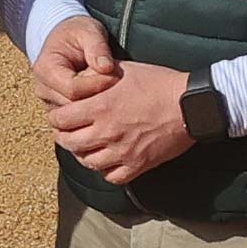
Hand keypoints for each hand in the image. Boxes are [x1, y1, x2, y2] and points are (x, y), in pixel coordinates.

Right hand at [29, 13, 116, 108]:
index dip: (96, 84)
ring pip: (76, 116)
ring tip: (111, 87)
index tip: (115, 75)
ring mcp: (49, 102)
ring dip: (96, 104)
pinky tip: (105, 96)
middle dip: (98, 96)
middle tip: (117, 82)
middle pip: (74, 105)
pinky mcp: (59, 109)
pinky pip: (77, 118)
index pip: (72, 89)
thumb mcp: (88, 31)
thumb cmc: (77, 33)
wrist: (65, 38)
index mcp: (45, 69)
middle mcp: (43, 89)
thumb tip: (106, 68)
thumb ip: (97, 47)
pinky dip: (93, 109)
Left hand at [44, 60, 196, 185]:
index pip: (61, 120)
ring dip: (83, 154)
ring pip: (88, 162)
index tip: (58, 116)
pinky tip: (108, 160)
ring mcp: (122, 151)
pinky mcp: (138, 164)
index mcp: (100, 106)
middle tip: (66, 132)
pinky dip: (106, 171)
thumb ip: (98, 76)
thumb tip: (81, 77)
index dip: (55, 118)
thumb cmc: (159, 82)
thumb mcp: (123, 70)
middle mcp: (107, 131)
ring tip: (85, 146)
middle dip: (63, 137)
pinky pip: (112, 177)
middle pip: (69, 143)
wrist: (190, 103)